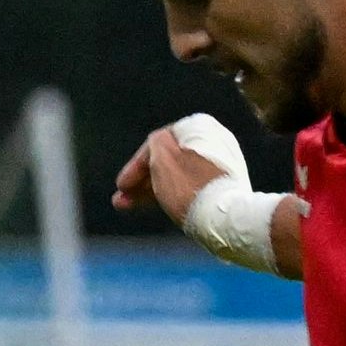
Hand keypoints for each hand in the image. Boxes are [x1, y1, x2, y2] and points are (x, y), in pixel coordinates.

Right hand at [111, 124, 228, 222]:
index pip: (157, 143)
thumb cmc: (190, 187)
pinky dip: (172, 194)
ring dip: (151, 189)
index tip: (120, 186)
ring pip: (176, 175)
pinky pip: (190, 186)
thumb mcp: (162, 158)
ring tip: (127, 206)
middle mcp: (211, 141)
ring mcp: (219, 165)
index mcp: (198, 127)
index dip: (135, 165)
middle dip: (141, 180)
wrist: (225, 217)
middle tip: (121, 199)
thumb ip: (153, 144)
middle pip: (167, 160)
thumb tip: (155, 145)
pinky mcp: (222, 186)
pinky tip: (157, 206)